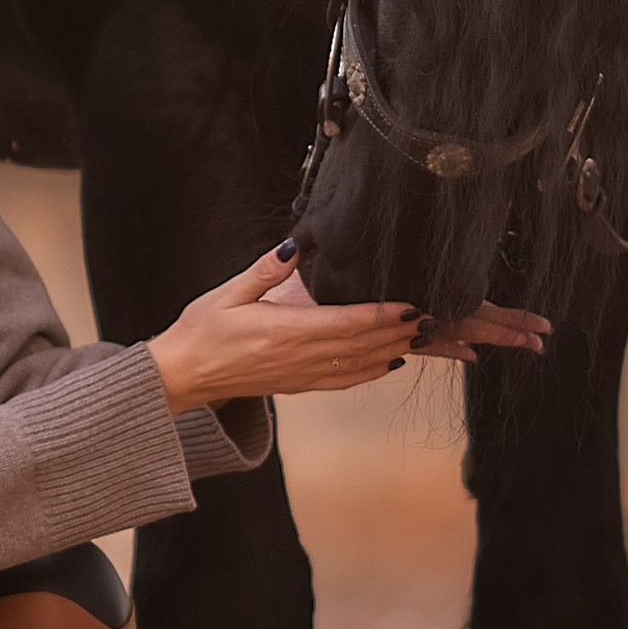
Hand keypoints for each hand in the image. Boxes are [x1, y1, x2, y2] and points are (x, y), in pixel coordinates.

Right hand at [147, 249, 548, 412]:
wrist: (183, 377)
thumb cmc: (201, 330)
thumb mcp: (228, 292)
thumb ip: (266, 270)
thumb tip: (296, 243)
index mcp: (286, 333)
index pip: (349, 324)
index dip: (388, 315)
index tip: (417, 303)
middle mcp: (302, 359)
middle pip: (367, 346)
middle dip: (407, 331)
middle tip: (444, 316)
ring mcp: (303, 376)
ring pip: (363, 365)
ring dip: (398, 348)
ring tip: (431, 335)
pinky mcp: (300, 385)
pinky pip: (347, 380)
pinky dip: (375, 369)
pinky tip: (393, 360)